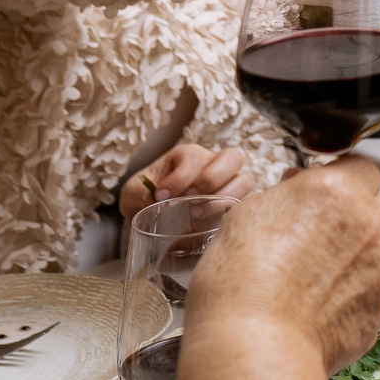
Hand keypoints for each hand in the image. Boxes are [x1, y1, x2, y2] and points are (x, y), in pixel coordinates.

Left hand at [119, 142, 250, 221]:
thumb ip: (139, 193)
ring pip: (244, 180)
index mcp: (188, 156)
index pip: (194, 158)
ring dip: (224, 198)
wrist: (153, 212)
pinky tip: (211, 224)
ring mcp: (227, 184)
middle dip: (212, 178)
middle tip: (190, 198)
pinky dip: (232, 213)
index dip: (180, 178)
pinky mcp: (233, 204)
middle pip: (233, 158)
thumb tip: (152, 199)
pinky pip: (245, 205)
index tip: (161, 196)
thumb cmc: (146, 196)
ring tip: (197, 214)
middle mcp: (213, 164)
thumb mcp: (134, 191)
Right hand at [185, 156, 379, 372]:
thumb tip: (296, 188)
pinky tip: (319, 308)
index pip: (360, 168)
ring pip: (378, 250)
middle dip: (359, 214)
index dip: (340, 179)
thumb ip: (285, 195)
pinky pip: (371, 291)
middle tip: (323, 232)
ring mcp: (379, 268)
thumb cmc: (239, 281)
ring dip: (356, 255)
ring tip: (314, 278)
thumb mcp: (246, 216)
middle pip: (379, 207)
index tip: (321, 193)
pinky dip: (353, 294)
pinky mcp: (379, 308)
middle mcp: (368, 224)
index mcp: (336, 192)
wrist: (255, 344)